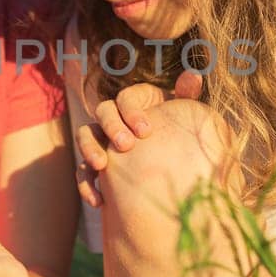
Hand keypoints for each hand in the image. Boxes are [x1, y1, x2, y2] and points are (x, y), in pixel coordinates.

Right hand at [76, 70, 205, 207]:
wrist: (168, 163)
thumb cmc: (176, 133)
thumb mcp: (182, 115)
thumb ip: (186, 96)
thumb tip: (193, 75)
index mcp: (134, 101)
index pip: (126, 98)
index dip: (132, 112)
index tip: (146, 131)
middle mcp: (114, 116)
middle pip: (103, 111)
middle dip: (112, 127)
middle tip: (125, 145)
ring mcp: (100, 139)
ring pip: (85, 135)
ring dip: (89, 149)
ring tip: (101, 165)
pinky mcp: (94, 164)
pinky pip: (82, 171)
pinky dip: (87, 184)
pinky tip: (99, 201)